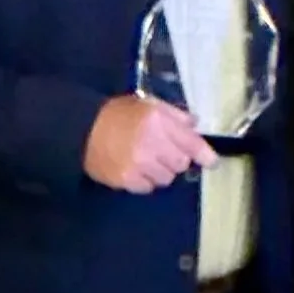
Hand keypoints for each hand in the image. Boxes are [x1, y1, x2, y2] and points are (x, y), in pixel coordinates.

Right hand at [83, 94, 218, 193]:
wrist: (82, 131)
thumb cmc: (116, 115)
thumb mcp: (146, 104)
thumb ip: (173, 114)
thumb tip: (194, 124)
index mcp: (158, 121)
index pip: (191, 142)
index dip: (205, 154)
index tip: (211, 161)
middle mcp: (152, 144)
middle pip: (181, 164)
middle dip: (176, 159)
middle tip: (161, 151)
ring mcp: (139, 164)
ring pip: (166, 179)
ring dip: (160, 172)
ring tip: (146, 160)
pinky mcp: (127, 180)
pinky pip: (148, 187)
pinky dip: (145, 181)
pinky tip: (134, 169)